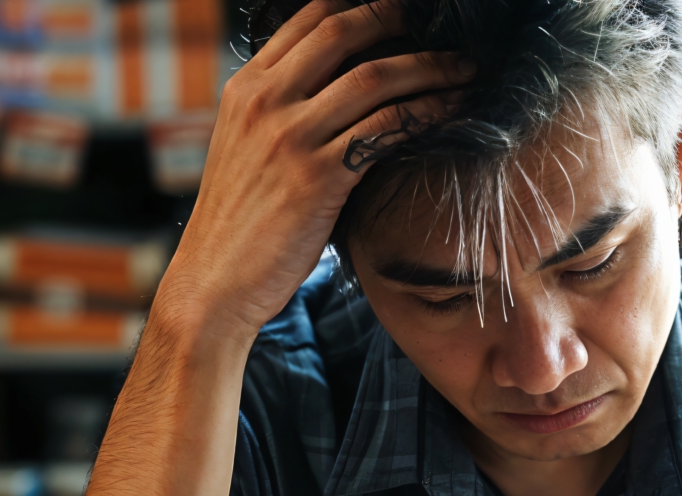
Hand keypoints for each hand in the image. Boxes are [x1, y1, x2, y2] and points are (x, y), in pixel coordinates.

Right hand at [156, 0, 471, 343]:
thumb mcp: (247, 149)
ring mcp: (290, 136)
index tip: (401, 9)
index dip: (359, 5)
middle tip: (443, 22)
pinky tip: (452, 112)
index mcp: (246, 88)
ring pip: (373, 78)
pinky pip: (385, 129)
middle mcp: (265, 101)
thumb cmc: (242, 224)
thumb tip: (339, 92)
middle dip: (399, 18)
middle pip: (342, 31)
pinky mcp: (318, 176)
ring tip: (466, 68)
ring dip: (430, 67)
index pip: (306, 18)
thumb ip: (284, 112)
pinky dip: (426, 113)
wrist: (215, 282)